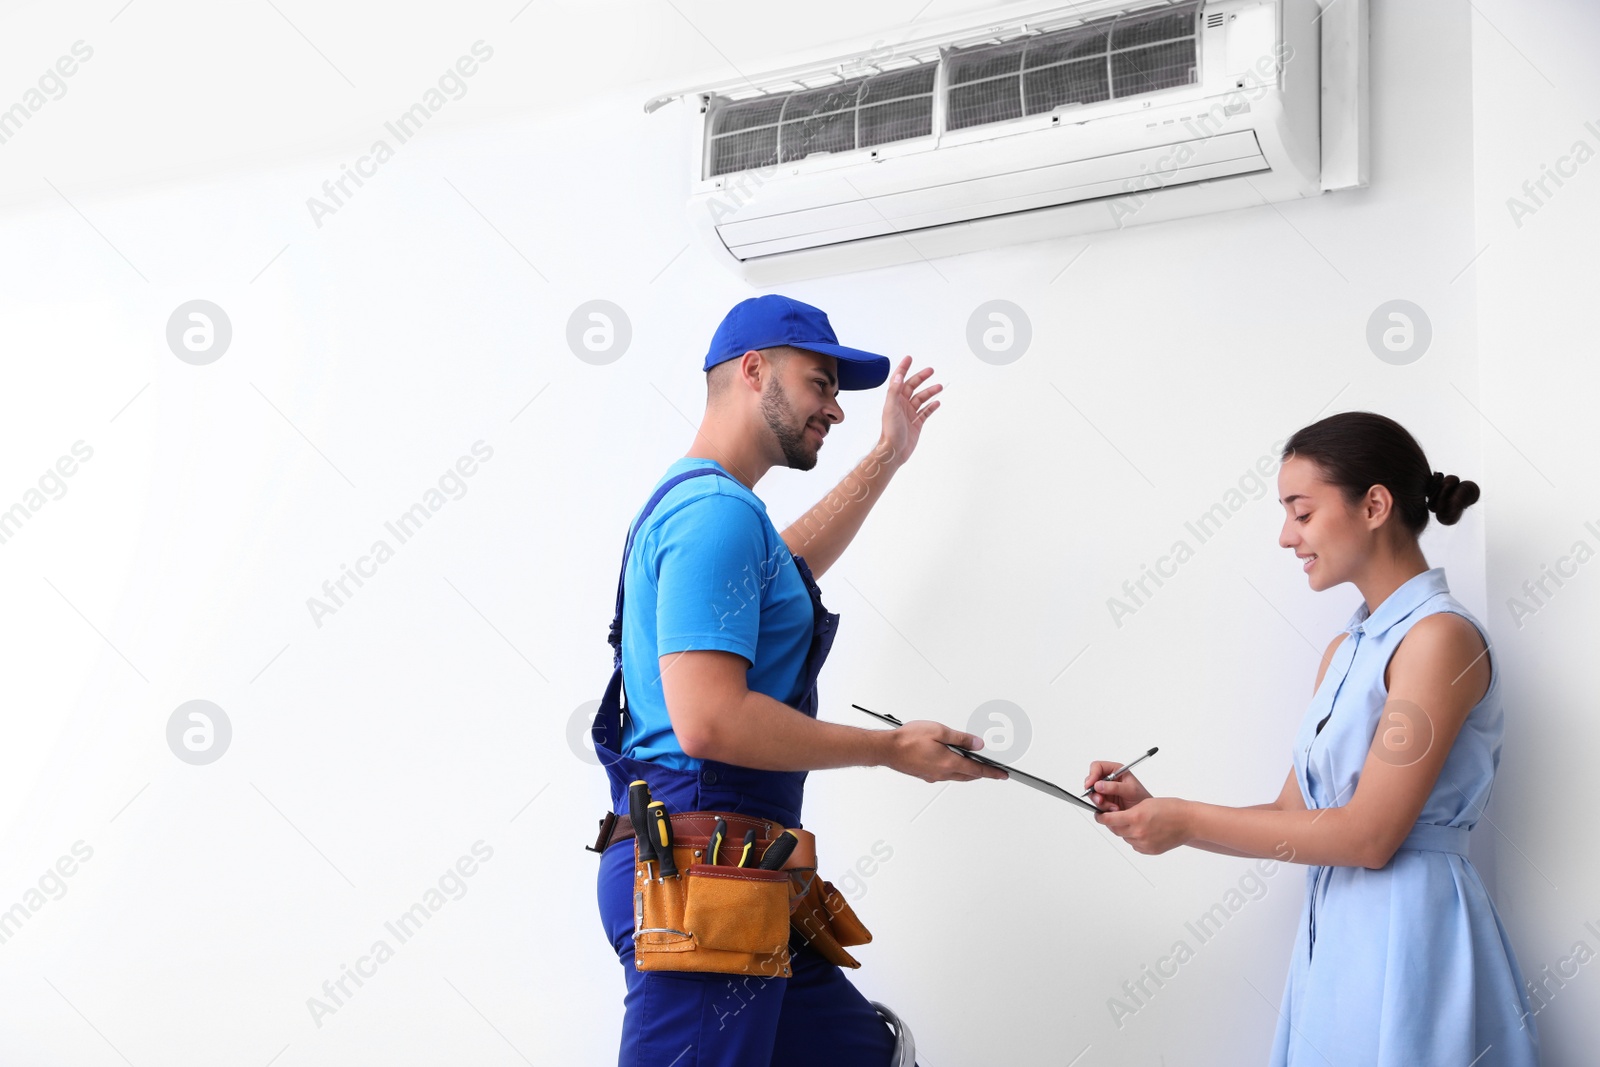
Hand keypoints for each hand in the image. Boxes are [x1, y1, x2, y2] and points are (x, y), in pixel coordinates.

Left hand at [876, 357, 940, 468]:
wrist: (894, 450)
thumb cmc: (890, 431)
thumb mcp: (891, 407)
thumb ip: (894, 391)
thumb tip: (899, 376)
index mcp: (894, 399)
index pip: (899, 379)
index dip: (903, 368)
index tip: (909, 358)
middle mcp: (902, 405)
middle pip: (912, 386)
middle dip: (921, 378)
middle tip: (930, 370)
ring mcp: (910, 414)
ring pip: (921, 398)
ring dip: (930, 391)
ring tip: (939, 386)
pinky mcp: (916, 423)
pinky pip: (926, 412)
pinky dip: (931, 406)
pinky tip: (937, 402)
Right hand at [882, 721, 1008, 783]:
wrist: (886, 749)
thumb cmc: (907, 739)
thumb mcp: (939, 731)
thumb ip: (961, 738)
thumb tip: (977, 743)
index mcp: (949, 762)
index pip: (977, 770)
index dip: (993, 773)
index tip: (1003, 775)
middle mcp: (942, 773)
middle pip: (968, 776)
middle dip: (982, 774)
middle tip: (993, 772)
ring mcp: (932, 776)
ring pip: (956, 776)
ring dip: (967, 772)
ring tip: (974, 765)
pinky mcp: (924, 775)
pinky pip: (945, 774)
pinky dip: (953, 770)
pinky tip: (951, 762)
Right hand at [1083, 762, 1151, 811]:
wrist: (1145, 814)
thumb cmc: (1142, 798)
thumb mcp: (1130, 790)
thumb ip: (1114, 787)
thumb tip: (1098, 785)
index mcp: (1115, 770)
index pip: (1097, 767)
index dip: (1092, 774)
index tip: (1091, 785)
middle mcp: (1109, 779)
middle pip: (1091, 781)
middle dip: (1095, 792)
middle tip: (1100, 800)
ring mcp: (1105, 790)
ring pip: (1093, 794)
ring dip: (1101, 802)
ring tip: (1114, 807)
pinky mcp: (1104, 801)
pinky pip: (1096, 803)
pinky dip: (1102, 808)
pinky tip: (1113, 810)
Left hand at [1095, 798, 1190, 854]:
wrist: (1189, 822)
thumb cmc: (1170, 808)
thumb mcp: (1145, 803)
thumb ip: (1128, 811)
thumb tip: (1114, 816)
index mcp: (1136, 817)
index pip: (1109, 820)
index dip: (1101, 817)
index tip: (1098, 815)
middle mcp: (1138, 832)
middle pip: (1115, 830)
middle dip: (1112, 823)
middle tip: (1113, 817)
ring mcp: (1144, 843)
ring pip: (1125, 838)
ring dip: (1124, 831)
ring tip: (1134, 822)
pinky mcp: (1150, 850)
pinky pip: (1135, 845)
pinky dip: (1135, 838)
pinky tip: (1143, 830)